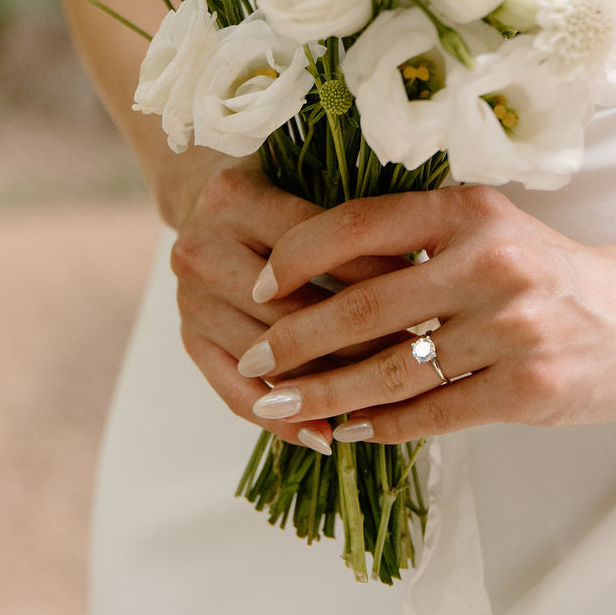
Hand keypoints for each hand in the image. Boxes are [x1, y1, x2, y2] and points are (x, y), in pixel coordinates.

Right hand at [169, 159, 414, 453]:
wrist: (205, 200)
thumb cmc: (279, 187)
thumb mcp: (308, 179)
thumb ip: (349, 213)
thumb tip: (422, 262)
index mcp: (234, 198)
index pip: (313, 247)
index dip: (372, 273)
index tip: (426, 295)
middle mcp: (201, 249)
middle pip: (290, 309)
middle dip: (359, 335)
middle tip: (415, 355)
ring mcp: (189, 300)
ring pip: (269, 357)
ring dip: (329, 383)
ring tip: (386, 398)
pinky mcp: (188, 340)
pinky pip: (235, 392)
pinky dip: (282, 421)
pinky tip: (324, 435)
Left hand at [239, 185, 615, 443]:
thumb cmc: (550, 272)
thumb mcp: (490, 228)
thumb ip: (417, 241)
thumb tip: (310, 271)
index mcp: (467, 210)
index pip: (359, 224)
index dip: (297, 257)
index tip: (258, 288)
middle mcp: (489, 261)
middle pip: (364, 306)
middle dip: (294, 342)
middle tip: (254, 367)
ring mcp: (513, 325)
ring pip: (393, 369)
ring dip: (327, 394)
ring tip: (283, 408)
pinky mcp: (530, 385)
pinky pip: (435, 412)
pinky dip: (384, 426)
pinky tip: (349, 431)